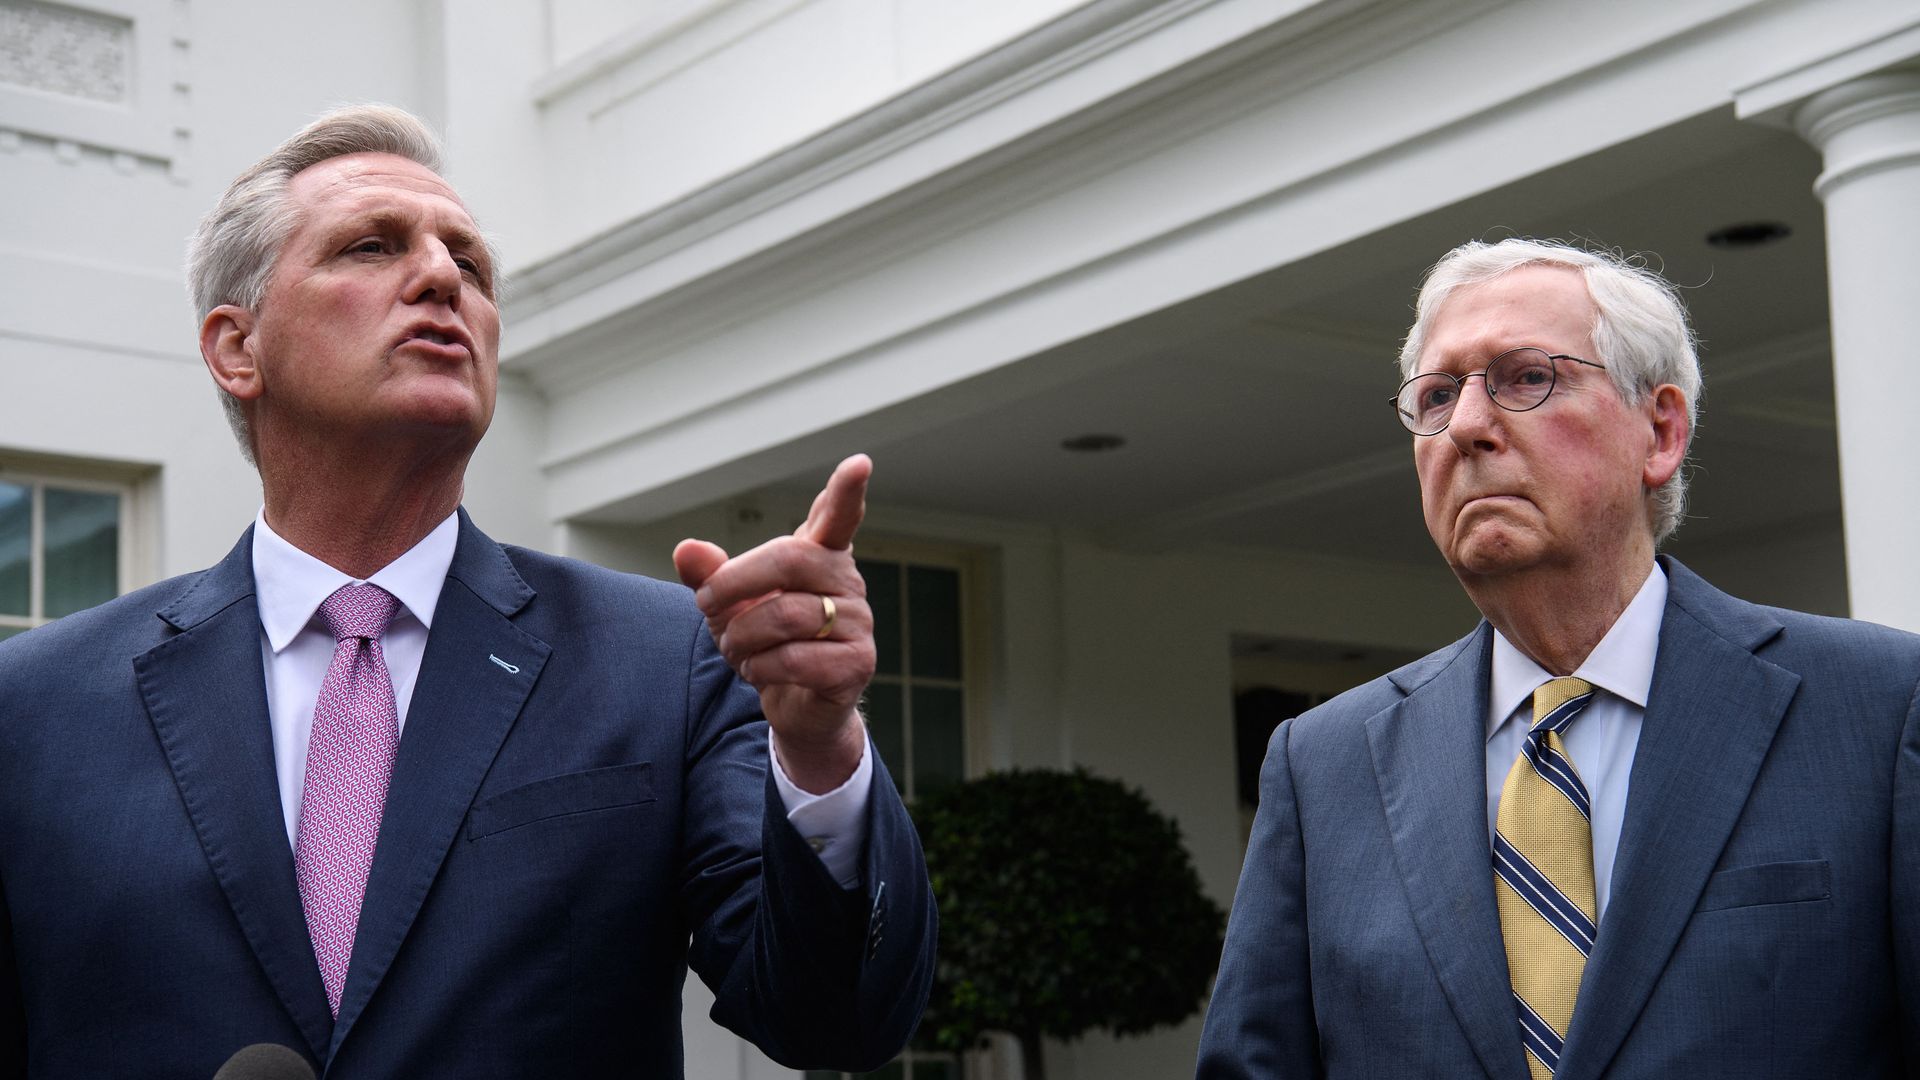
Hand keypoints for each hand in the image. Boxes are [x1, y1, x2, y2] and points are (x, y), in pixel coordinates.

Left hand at [673, 455, 874, 792]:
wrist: (794, 707)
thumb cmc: (765, 642)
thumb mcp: (728, 606)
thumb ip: (709, 575)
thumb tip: (686, 549)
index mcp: (821, 556)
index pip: (839, 516)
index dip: (847, 491)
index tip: (858, 463)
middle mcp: (847, 582)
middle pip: (790, 558)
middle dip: (735, 582)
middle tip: (705, 603)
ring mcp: (858, 623)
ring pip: (786, 615)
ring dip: (741, 636)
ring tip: (735, 649)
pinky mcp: (856, 664)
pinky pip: (794, 659)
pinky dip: (760, 668)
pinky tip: (758, 672)